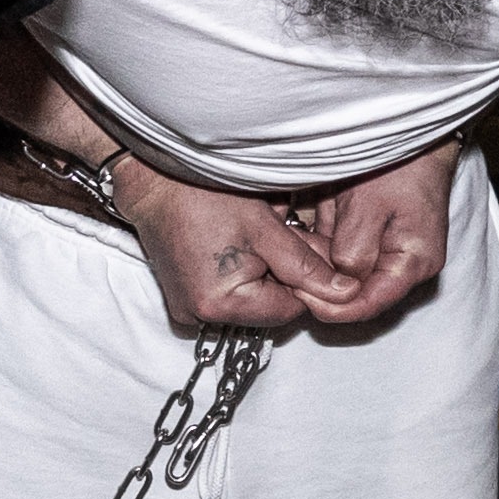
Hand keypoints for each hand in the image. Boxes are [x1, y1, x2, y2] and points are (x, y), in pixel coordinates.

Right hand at [119, 163, 367, 336]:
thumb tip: (346, 294)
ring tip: (253, 233)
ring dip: (263, 272)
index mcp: (221, 305)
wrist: (152, 181)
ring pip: (250, 299)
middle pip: (269, 307)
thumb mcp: (267, 229)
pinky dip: (239, 273)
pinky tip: (234, 243)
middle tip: (280, 232)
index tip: (304, 246)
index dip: (306, 280)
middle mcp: (200, 317)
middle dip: (283, 274)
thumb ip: (309, 267)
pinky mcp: (181, 299)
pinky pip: (226, 294)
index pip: (290, 310)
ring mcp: (188, 310)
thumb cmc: (204, 195)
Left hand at [276, 141, 456, 324]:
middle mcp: (404, 263)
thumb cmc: (401, 161)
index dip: (331, 307)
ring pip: (344, 269)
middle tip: (291, 260)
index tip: (300, 294)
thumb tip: (338, 282)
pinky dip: (325, 238)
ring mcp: (389, 248)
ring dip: (320, 254)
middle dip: (321, 276)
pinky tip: (315, 214)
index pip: (368, 306)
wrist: (411, 128)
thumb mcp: (369, 206)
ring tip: (302, 228)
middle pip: (355, 290)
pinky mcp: (374, 233)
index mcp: (413, 263)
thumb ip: (353, 249)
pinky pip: (344, 247)